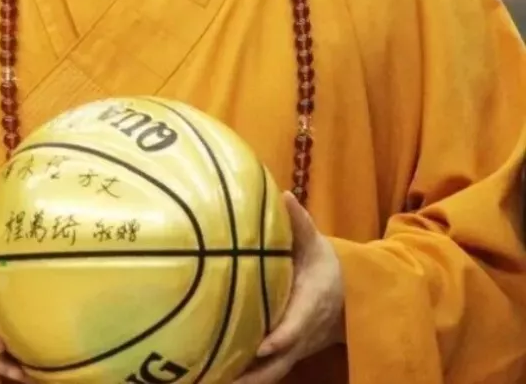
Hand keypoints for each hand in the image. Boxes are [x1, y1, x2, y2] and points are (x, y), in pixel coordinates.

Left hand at [235, 192, 344, 383]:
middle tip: (222, 378)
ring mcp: (295, 348)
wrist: (349, 295)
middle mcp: (303, 333)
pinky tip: (217, 376)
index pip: (296, 326)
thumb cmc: (326, 265)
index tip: (261, 345)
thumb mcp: (316, 242)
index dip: (281, 338)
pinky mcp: (286, 354)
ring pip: (272, 372)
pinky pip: (267, 371)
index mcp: (311, 305)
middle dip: (255, 374)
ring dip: (247, 381)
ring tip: (210, 381)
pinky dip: (247, 378)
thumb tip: (284, 195)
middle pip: (280, 361)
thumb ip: (300, 222)